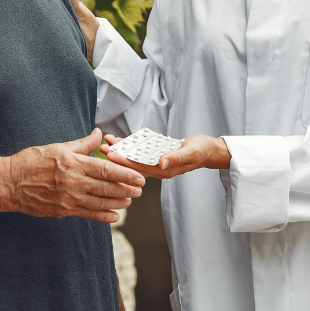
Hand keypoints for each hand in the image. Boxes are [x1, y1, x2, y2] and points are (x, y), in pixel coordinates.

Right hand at [8, 128, 145, 222]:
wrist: (10, 183)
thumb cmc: (32, 161)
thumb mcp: (58, 147)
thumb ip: (82, 144)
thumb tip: (99, 134)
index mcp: (73, 164)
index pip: (106, 169)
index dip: (125, 174)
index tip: (138, 176)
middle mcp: (73, 183)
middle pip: (107, 187)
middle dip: (126, 189)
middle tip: (140, 189)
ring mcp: (69, 199)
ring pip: (100, 203)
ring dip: (118, 202)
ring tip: (130, 200)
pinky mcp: (63, 211)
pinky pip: (88, 215)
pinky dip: (103, 216)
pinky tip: (114, 216)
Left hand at [99, 133, 231, 179]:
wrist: (208, 151)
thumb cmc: (201, 150)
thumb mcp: (191, 152)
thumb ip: (176, 157)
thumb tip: (161, 162)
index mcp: (164, 170)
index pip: (140, 167)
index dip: (124, 162)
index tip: (110, 156)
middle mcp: (158, 168)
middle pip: (133, 164)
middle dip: (118, 156)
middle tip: (102, 148)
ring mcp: (156, 163)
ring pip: (134, 157)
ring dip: (121, 150)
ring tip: (106, 142)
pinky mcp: (156, 155)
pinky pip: (140, 151)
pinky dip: (130, 146)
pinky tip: (119, 140)